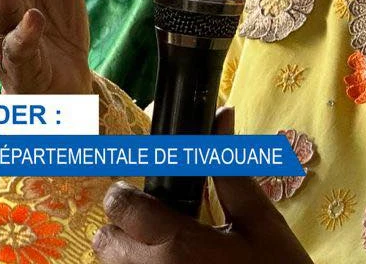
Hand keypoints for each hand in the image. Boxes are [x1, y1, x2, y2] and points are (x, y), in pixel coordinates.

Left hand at [93, 177, 311, 263]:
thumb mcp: (260, 221)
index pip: (120, 207)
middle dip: (122, 228)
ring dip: (127, 255)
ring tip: (162, 251)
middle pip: (105, 243)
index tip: (142, 195)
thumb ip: (230, 168)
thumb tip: (222, 115)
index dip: (126, 195)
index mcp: (177, 244)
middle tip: (153, 226)